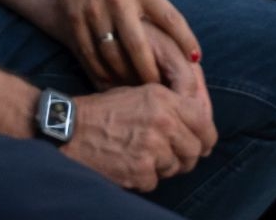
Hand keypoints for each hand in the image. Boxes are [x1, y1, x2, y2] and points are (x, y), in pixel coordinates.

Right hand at [43, 0, 201, 89]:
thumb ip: (150, 3)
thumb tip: (171, 33)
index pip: (169, 17)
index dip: (185, 39)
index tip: (195, 58)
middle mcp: (119, 0)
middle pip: (138, 45)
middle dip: (150, 71)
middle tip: (160, 89)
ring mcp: (95, 11)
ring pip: (112, 55)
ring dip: (125, 76)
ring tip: (136, 90)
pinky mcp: (75, 19)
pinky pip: (89, 53)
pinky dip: (100, 71)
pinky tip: (109, 82)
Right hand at [64, 79, 216, 190]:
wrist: (69, 129)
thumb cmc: (105, 111)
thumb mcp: (141, 94)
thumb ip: (173, 106)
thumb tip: (202, 128)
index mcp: (165, 99)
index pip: (204, 123)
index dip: (205, 137)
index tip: (202, 144)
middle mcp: (163, 122)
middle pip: (194, 150)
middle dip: (184, 156)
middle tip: (169, 155)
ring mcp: (152, 148)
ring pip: (175, 167)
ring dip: (162, 167)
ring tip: (140, 155)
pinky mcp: (140, 170)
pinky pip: (154, 181)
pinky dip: (143, 178)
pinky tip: (128, 164)